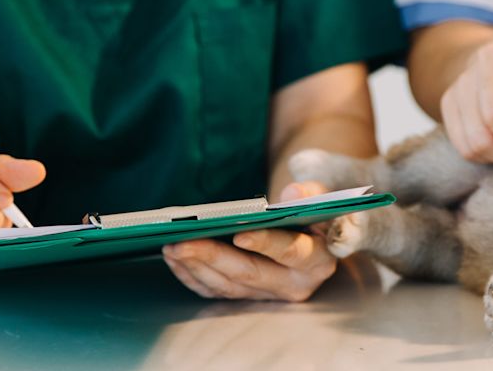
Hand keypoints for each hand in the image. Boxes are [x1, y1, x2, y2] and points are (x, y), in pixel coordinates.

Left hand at [163, 182, 336, 300]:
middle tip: (181, 242)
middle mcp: (294, 285)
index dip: (266, 243)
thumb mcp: (321, 198)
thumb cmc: (313, 212)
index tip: (239, 234)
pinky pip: (215, 291)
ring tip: (171, 246)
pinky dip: (192, 276)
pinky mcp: (247, 297)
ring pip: (227, 286)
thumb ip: (312, 194)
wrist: (310, 232)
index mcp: (318, 261)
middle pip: (249, 273)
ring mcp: (268, 295)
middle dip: (213, 257)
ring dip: (196, 266)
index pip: (292, 252)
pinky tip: (174, 258)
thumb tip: (293, 194)